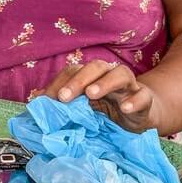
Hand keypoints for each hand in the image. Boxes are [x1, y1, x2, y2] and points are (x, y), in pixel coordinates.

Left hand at [40, 60, 157, 132]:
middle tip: (65, 97)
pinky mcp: (145, 100)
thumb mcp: (84, 108)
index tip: (47, 99)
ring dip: (104, 83)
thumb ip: (64, 105)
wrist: (143, 115)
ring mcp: (129, 86)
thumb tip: (36, 105)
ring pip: (120, 74)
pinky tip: (124, 108)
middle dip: (78, 80)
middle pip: (95, 67)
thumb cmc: (109, 110)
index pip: (73, 71)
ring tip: (91, 95)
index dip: (60, 83)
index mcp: (91, 76)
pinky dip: (134, 100)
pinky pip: (142, 96)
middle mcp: (109, 75)